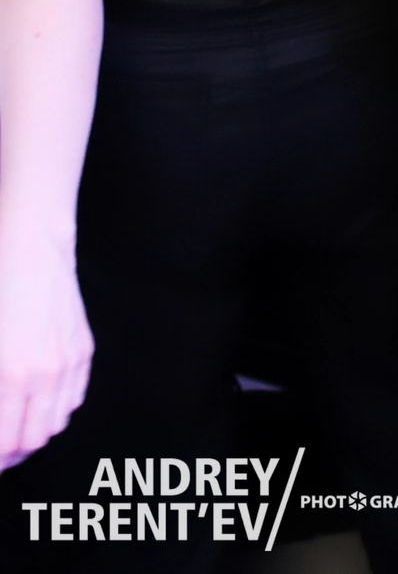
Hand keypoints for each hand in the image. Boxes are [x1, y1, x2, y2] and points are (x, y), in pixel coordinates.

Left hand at [0, 233, 89, 469]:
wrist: (29, 252)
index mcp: (7, 375)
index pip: (3, 441)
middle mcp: (42, 375)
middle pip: (31, 440)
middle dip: (10, 452)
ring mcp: (68, 363)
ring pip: (56, 424)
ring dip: (34, 433)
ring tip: (15, 431)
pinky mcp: (83, 350)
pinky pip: (74, 399)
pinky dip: (56, 411)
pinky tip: (37, 406)